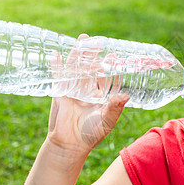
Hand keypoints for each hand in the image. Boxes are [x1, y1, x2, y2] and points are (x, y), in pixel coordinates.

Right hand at [45, 34, 128, 164]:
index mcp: (102, 98)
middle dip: (94, 56)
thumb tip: (126, 96)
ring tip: (82, 39)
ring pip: (77, 69)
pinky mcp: (60, 93)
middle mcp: (88, 92)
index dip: (111, 68)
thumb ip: (115, 107)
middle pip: (92, 69)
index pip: (108, 79)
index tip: (114, 55)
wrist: (69, 144)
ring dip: (78, 55)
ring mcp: (74, 91)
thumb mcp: (106, 120)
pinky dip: (57, 66)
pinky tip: (57, 54)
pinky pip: (59, 77)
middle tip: (98, 41)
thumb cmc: (91, 134)